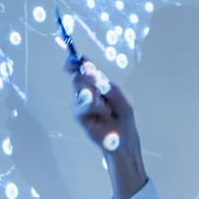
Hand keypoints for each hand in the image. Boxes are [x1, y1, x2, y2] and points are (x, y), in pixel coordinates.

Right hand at [65, 55, 146, 198]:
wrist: (123, 140)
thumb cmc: (124, 120)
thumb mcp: (122, 100)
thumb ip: (109, 88)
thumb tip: (96, 76)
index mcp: (97, 88)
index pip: (83, 71)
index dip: (76, 63)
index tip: (74, 58)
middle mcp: (87, 94)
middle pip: (78, 77)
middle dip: (86, 76)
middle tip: (97, 82)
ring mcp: (81, 105)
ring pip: (79, 89)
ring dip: (94, 94)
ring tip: (107, 106)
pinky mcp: (79, 117)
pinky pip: (81, 105)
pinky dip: (95, 106)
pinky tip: (104, 112)